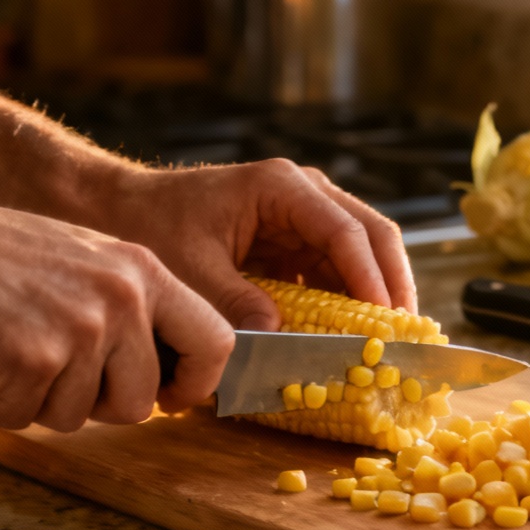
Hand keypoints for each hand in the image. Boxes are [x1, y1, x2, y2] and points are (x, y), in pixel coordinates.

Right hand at [0, 190, 233, 431]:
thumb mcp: (80, 258)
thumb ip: (126, 306)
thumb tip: (160, 373)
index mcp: (142, 270)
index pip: (215, 341)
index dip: (197, 382)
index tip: (173, 398)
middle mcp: (121, 299)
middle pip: (141, 402)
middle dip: (94, 405)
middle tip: (47, 373)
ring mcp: (79, 330)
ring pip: (79, 417)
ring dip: (35, 401)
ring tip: (1, 351)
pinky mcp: (32, 361)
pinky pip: (23, 417)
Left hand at [90, 160, 415, 329]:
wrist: (124, 209)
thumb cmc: (153, 225)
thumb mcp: (189, 266)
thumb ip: (233, 300)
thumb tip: (278, 335)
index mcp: (281, 187)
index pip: (345, 232)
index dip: (371, 279)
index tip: (386, 322)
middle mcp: (305, 194)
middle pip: (373, 236)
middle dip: (393, 286)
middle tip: (405, 337)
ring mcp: (306, 217)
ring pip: (365, 254)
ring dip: (378, 297)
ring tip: (390, 343)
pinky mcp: (299, 242)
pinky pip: (339, 272)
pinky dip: (352, 304)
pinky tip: (356, 337)